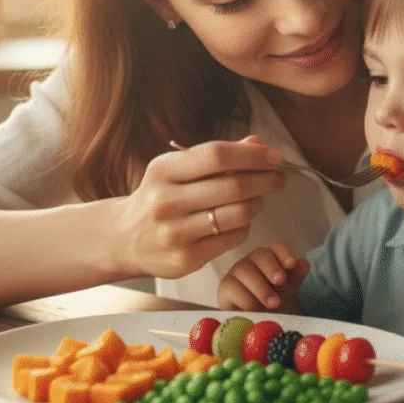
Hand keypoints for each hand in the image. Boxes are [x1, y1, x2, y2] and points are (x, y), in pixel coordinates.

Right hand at [112, 136, 284, 278]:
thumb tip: (257, 143)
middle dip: (265, 179)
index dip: (252, 155)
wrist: (124, 238)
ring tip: (259, 198)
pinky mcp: (186, 259)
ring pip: (238, 214)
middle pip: (233, 186)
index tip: (273, 156)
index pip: (217, 155)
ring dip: (258, 203)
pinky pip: (232, 238)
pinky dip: (245, 226)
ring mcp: (175, 233)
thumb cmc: (160, 196)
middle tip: (278, 177)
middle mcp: (166, 201)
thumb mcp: (177, 168)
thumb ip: (216, 156)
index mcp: (163, 171)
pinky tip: (241, 219)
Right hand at [217, 242, 309, 312]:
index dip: (284, 252)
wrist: (254, 322)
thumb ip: (296, 276)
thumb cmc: (272, 300)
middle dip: (271, 267)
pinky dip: (246, 298)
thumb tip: (304, 263)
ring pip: (244, 270)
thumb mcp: (287, 290)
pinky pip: (232, 288)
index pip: (276, 247)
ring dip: (260, 286)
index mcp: (269, 258)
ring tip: (273, 303)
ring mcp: (236, 273)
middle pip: (259, 254)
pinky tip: (255, 309)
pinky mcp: (225, 289)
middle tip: (280, 282)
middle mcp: (251, 261)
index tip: (292, 263)